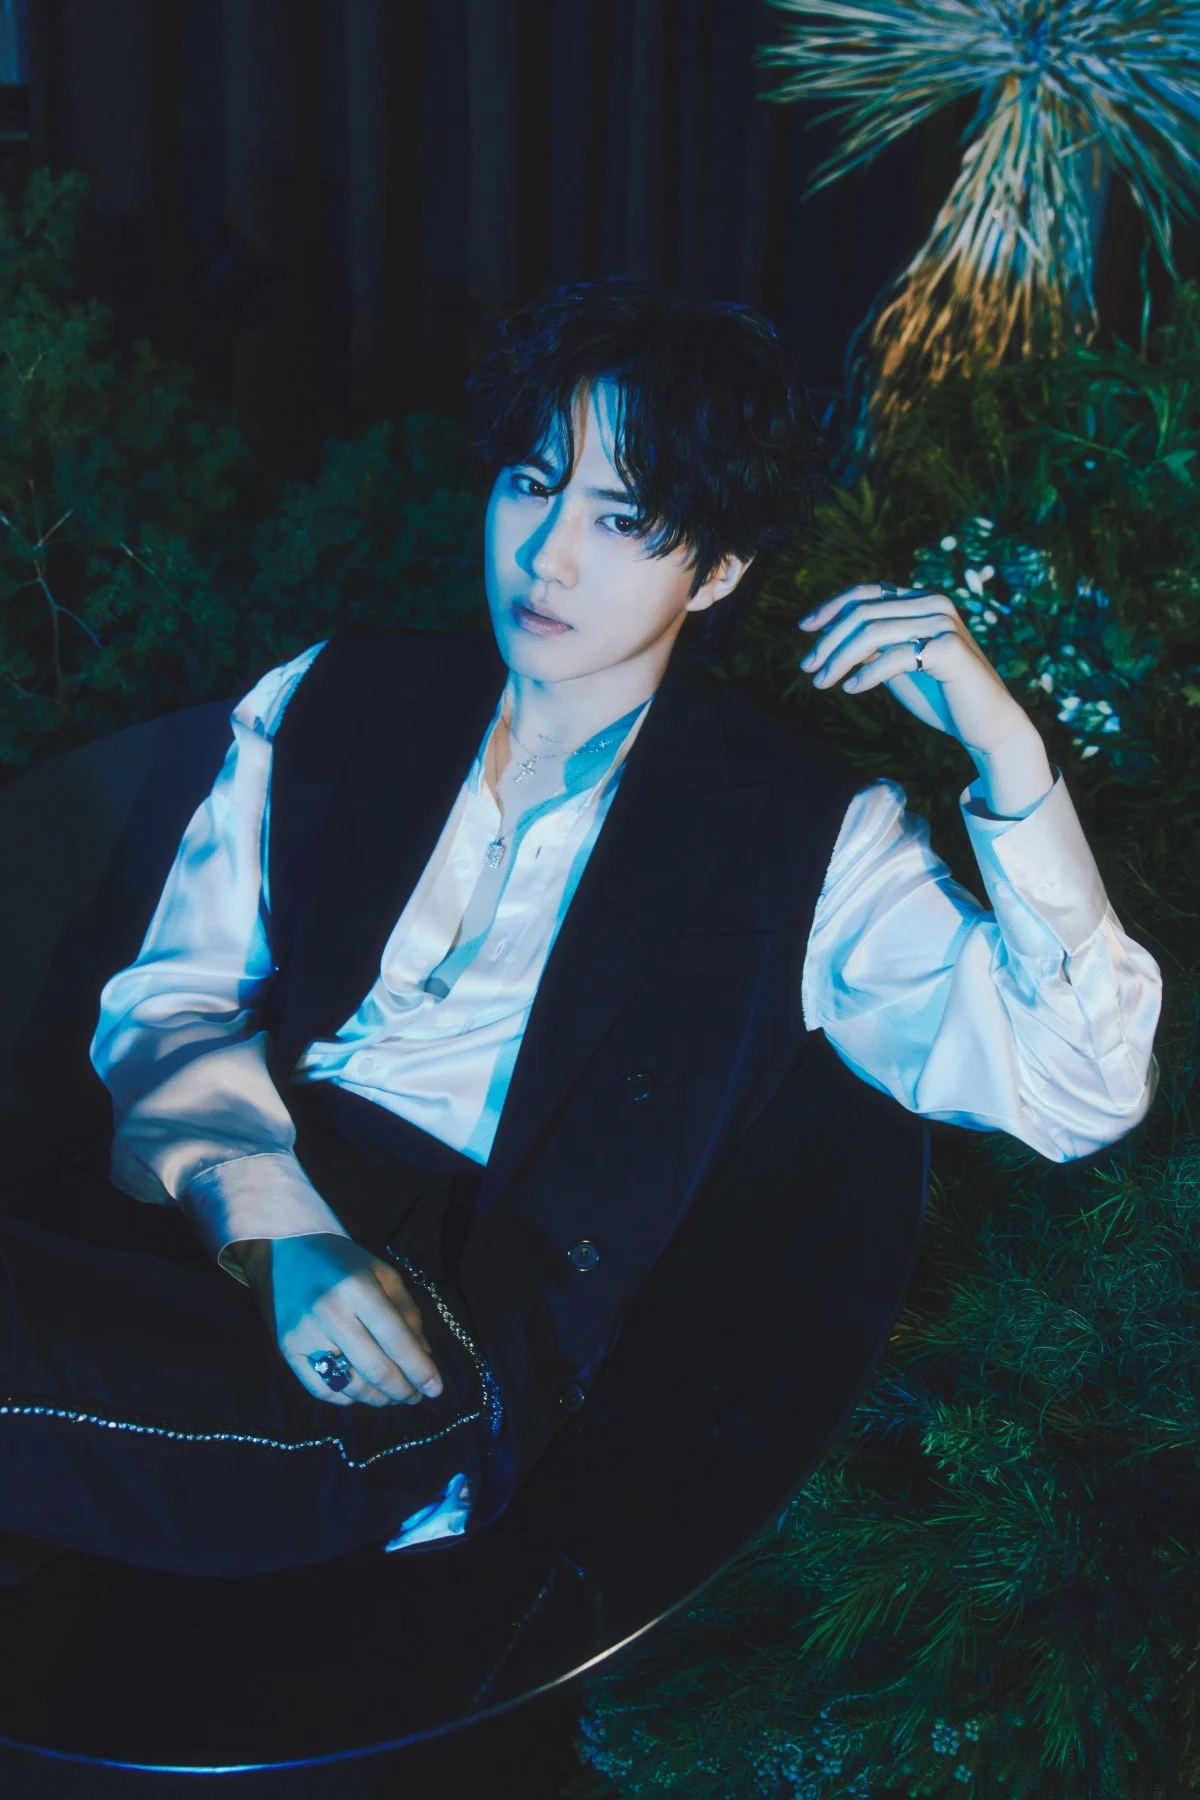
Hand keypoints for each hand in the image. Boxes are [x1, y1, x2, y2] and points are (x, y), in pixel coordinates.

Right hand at [237, 1234, 443, 1408]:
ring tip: (394, 1396)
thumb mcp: (384, 1274)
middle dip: (403, 1390)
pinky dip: (347, 1398)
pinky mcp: (287, 1350)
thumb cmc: (344, 1263)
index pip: (396, 1340)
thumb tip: (424, 1356)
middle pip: (375, 1369)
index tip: (436, 1389)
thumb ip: (407, 1313)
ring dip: (379, 1398)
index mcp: (358, 1288)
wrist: (287, 1252)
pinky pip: (321, 1390)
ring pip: (350, 1385)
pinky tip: (362, 1392)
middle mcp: (330, 1313)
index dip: (420, 1370)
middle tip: (417, 1397)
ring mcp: (305, 1334)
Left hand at [797, 582, 1032, 757]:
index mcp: (921, 600)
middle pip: (862, 613)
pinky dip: (867, 674)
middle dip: (828, 641)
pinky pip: (894, 657)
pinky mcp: (949, 649)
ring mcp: (943, 623)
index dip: (831, 606)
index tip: (804, 627)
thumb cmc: (941, 696)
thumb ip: (871, 646)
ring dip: (839, 659)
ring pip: (872, 633)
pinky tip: (852, 689)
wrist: (985, 724)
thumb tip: (827, 632)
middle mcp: (932, 603)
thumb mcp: (897, 664)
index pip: (866, 592)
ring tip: (822, 683)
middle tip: (808, 668)